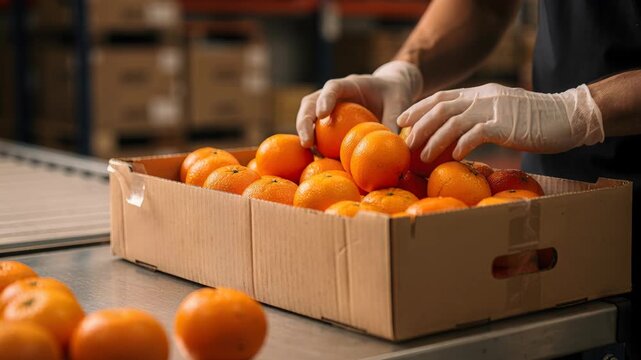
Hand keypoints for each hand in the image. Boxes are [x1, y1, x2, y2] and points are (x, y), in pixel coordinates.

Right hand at [296, 61, 422, 146]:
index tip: (322, 115)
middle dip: (304, 121)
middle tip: (306, 142)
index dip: (325, 99)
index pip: (333, 87)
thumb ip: (394, 119)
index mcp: (351, 84)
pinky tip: (317, 159)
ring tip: (307, 152)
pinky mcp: (328, 120)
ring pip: (308, 116)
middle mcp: (334, 94)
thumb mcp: (399, 102)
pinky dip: (315, 143)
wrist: (389, 91)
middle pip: (310, 102)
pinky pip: (317, 130)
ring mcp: (328, 106)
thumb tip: (394, 144)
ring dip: (304, 133)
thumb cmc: (394, 94)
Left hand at [397, 83, 603, 161]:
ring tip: (422, 155)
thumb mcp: (502, 113)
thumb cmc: (535, 121)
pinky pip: (476, 134)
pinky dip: (461, 145)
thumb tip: (457, 137)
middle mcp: (484, 98)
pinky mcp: (506, 125)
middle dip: (420, 125)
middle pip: (441, 107)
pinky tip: (454, 157)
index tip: (402, 121)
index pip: (443, 96)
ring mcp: (494, 110)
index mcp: (481, 94)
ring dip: (434, 139)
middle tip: (406, 142)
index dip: (420, 108)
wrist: (569, 117)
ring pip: (453, 121)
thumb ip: (480, 118)